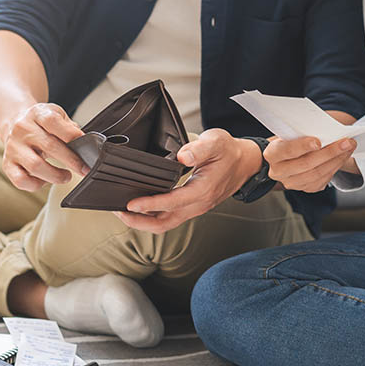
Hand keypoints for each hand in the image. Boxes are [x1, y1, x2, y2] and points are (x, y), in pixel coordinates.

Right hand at [0, 103, 87, 190]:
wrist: (15, 124)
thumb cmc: (41, 124)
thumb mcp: (57, 116)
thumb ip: (70, 128)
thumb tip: (85, 143)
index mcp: (37, 114)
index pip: (52, 122)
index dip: (71, 134)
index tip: (87, 146)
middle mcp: (22, 129)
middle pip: (49, 146)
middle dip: (71, 161)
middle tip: (83, 168)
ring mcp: (13, 147)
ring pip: (35, 166)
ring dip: (56, 176)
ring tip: (66, 176)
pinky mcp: (7, 164)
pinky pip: (20, 180)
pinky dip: (36, 185)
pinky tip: (45, 180)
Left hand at [113, 129, 262, 233]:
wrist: (245, 163)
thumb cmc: (229, 151)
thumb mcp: (216, 142)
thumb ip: (199, 149)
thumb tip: (182, 156)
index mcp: (203, 190)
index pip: (172, 202)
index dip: (150, 204)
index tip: (131, 203)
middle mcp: (198, 204)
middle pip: (164, 223)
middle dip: (139, 221)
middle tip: (119, 211)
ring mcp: (195, 208)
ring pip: (165, 224)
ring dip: (143, 222)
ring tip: (124, 211)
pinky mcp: (192, 208)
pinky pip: (170, 218)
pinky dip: (152, 217)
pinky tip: (141, 208)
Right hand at [263, 136, 356, 192]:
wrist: (284, 156)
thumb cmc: (289, 140)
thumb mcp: (290, 133)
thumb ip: (303, 133)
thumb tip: (327, 132)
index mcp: (272, 154)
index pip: (287, 150)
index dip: (303, 146)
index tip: (318, 141)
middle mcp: (278, 171)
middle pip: (306, 164)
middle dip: (329, 152)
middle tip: (346, 142)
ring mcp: (291, 182)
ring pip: (317, 174)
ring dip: (337, 160)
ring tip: (349, 148)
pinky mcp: (303, 188)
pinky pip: (322, 180)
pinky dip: (335, 168)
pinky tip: (343, 157)